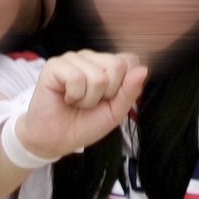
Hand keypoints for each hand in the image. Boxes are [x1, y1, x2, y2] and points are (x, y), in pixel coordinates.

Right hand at [14, 50, 147, 160]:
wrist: (55, 140)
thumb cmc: (84, 124)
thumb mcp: (114, 113)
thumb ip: (129, 92)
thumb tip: (142, 69)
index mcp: (107, 65)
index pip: (130, 61)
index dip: (124, 86)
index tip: (109, 99)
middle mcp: (91, 58)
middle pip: (117, 66)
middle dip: (107, 94)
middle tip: (90, 102)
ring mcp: (73, 59)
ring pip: (97, 75)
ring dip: (88, 99)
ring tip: (77, 102)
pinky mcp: (55, 65)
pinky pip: (77, 78)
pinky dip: (75, 96)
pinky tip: (66, 98)